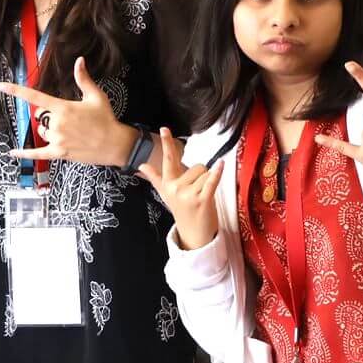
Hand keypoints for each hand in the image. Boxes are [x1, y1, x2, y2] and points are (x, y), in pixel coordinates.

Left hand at [0, 58, 135, 167]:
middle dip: (51, 117)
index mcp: (63, 108)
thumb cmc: (106, 119)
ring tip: (71, 132)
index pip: (36, 97)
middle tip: (71, 120)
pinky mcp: (59, 153)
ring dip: (49, 131)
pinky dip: (25, 154)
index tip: (2, 86)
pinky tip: (12, 153)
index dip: (17, 91)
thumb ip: (83, 78)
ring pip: (42, 132)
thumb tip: (79, 60)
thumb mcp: (96, 96)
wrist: (115, 144)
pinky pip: (37, 154)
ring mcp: (57, 139)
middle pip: (41, 117)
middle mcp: (57, 123)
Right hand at [137, 128, 224, 250]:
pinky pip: (211, 180)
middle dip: (201, 175)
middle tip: (197, 191)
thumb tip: (141, 165)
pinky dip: (217, 173)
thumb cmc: (182, 210)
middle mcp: (175, 187)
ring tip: (202, 196)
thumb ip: (155, 177)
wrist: (193, 234)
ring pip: (206, 173)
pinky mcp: (202, 199)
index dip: (166, 143)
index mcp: (168, 183)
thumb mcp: (166, 194)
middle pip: (196, 166)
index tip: (164, 128)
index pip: (168, 159)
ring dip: (208, 182)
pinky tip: (221, 164)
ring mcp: (188, 194)